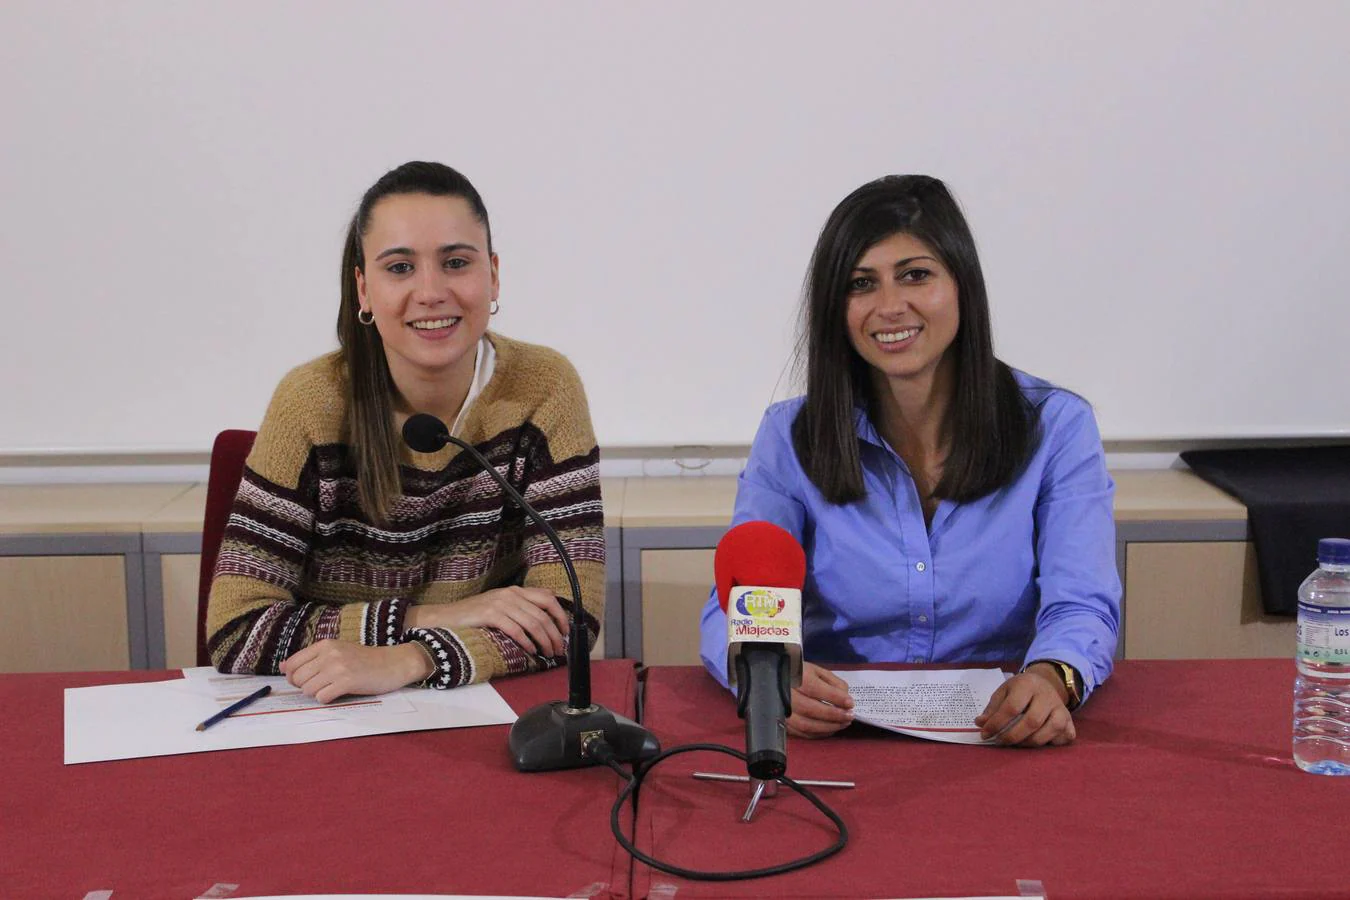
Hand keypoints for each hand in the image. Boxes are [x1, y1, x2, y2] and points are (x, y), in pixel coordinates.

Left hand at [279, 640, 432, 703]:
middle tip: (322, 685)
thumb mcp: (338, 651)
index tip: (304, 680)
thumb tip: (283, 668)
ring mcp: (338, 668)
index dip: (293, 677)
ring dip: (317, 693)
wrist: (393, 663)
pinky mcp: (348, 682)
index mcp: (325, 645)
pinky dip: (327, 699)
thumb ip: (312, 658)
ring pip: (308, 689)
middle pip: (298, 678)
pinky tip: (339, 693)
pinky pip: (322, 697)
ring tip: (332, 688)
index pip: (291, 663)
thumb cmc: (365, 660)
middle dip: (305, 686)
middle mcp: (329, 654)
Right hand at [404, 587, 569, 657]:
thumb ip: (519, 610)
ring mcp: (500, 603)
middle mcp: (510, 594)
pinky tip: (531, 651)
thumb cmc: (473, 616)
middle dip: (555, 633)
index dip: (560, 615)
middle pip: (543, 613)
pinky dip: (527, 641)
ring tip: (548, 653)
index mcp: (515, 591)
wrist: (445, 617)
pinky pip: (516, 629)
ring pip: (533, 622)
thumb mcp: (500, 607)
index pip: (547, 598)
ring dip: (544, 640)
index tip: (565, 632)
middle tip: (559, 649)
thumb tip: (543, 625)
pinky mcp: (490, 614)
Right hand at [785, 662, 854, 738]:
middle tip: (849, 716)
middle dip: (833, 715)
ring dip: (828, 727)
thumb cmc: (798, 673)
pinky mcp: (783, 723)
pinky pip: (801, 733)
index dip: (835, 697)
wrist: (773, 680)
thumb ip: (832, 682)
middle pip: (810, 709)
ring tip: (843, 723)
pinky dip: (819, 733)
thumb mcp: (815, 670)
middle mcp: (786, 695)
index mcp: (795, 677)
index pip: (815, 689)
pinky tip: (830, 729)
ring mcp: (782, 711)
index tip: (850, 703)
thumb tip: (846, 698)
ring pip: (806, 724)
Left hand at [974, 664, 1075, 746]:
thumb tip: (980, 724)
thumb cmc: (1020, 690)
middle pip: (1032, 722)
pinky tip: (1037, 740)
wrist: (1045, 683)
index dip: (997, 723)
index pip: (1012, 707)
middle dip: (1012, 736)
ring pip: (1049, 731)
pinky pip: (1064, 737)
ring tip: (1016, 743)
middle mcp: (1047, 696)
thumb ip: (992, 708)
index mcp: (1027, 684)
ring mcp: (1062, 709)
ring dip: (1029, 742)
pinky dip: (1051, 743)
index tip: (985, 734)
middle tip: (1000, 741)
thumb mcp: (1004, 692)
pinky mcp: (1070, 721)